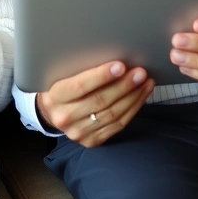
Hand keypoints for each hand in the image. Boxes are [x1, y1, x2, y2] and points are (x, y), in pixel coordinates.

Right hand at [35, 62, 154, 146]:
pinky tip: (141, 95)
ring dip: (133, 97)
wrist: (52, 112)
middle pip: (100, 101)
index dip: (101, 76)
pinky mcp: (91, 140)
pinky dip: (133, 108)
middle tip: (140, 72)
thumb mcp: (60, 75)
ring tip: (145, 82)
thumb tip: (111, 58)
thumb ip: (80, 69)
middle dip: (123, 86)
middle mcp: (64, 117)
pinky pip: (118, 125)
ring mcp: (78, 132)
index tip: (120, 66)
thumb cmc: (60, 87)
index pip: (79, 86)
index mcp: (54, 97)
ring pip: (112, 114)